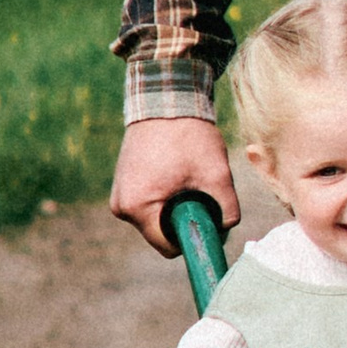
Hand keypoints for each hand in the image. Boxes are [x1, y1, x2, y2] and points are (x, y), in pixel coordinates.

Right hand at [111, 113, 239, 255]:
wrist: (165, 100)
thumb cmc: (190, 136)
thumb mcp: (217, 174)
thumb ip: (227, 210)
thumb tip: (226, 231)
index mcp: (138, 208)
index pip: (169, 247)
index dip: (191, 237)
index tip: (206, 217)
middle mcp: (121, 207)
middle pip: (161, 235)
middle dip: (182, 220)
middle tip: (197, 191)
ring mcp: (119, 196)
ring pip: (155, 220)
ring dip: (173, 208)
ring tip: (184, 178)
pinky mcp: (122, 186)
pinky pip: (147, 206)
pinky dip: (163, 197)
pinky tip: (172, 174)